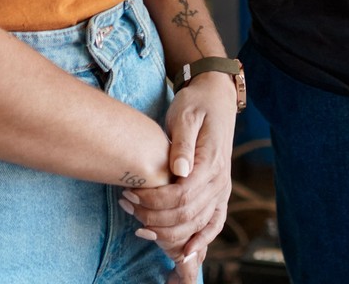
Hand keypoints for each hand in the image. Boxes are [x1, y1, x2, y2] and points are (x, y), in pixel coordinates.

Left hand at [120, 77, 237, 275]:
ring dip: (167, 231)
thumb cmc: (196, 103)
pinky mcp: (220, 192)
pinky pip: (215, 223)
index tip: (129, 194)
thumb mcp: (185, 115)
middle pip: (185, 214)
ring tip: (139, 224)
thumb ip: (182, 143)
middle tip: (126, 205)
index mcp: (211, 162)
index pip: (181, 195)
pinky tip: (185, 252)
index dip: (153, 201)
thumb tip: (178, 170)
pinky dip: (202, 240)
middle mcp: (220, 180)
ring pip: (196, 224)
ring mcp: (222, 188)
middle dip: (153, 217)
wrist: (216, 97)